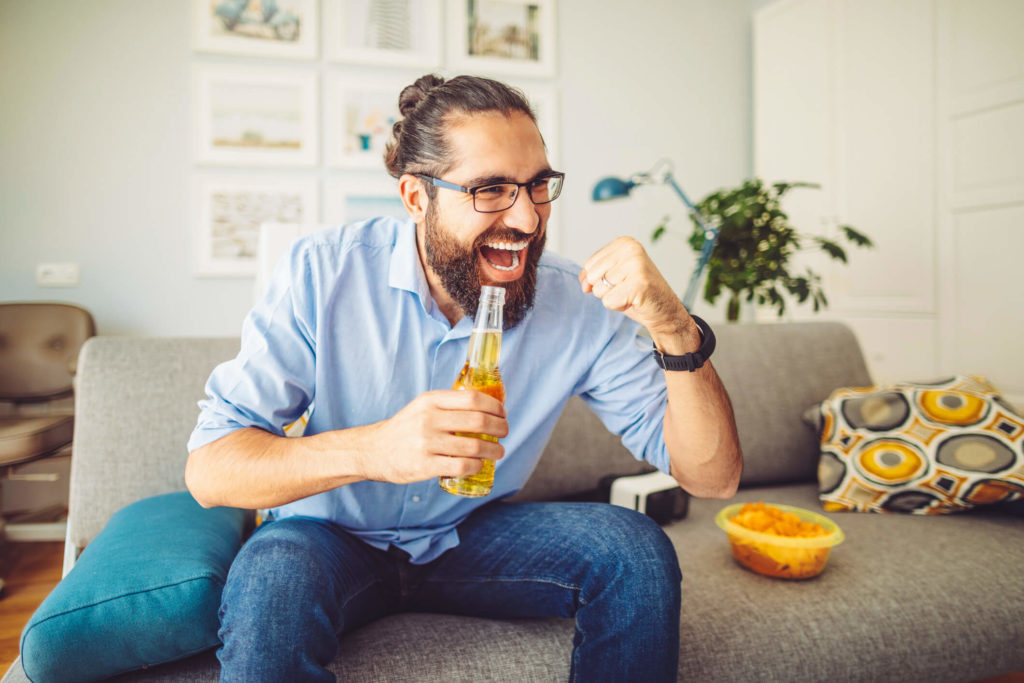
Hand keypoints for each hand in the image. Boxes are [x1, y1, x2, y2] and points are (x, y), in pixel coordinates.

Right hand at [356, 390, 507, 483]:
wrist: (373, 451)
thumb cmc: (406, 428)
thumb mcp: (423, 406)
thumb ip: (448, 404)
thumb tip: (486, 405)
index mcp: (431, 400)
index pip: (473, 398)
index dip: (495, 406)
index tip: (503, 413)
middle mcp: (429, 419)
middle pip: (479, 421)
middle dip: (500, 428)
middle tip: (504, 433)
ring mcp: (426, 442)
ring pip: (475, 446)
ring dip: (494, 450)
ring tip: (499, 452)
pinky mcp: (425, 465)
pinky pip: (462, 466)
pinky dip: (477, 466)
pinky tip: (480, 465)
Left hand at [579, 237, 696, 351]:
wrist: (665, 310)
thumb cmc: (638, 293)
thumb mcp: (612, 277)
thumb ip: (593, 274)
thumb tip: (584, 284)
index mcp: (624, 242)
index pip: (589, 264)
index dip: (600, 279)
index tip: (622, 280)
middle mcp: (631, 249)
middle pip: (592, 275)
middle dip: (605, 289)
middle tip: (627, 288)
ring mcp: (636, 265)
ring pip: (599, 289)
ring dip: (613, 297)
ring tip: (631, 294)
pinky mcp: (638, 283)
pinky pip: (608, 300)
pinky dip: (618, 306)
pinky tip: (634, 301)